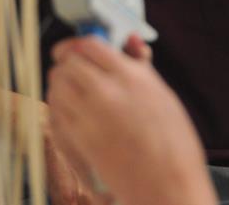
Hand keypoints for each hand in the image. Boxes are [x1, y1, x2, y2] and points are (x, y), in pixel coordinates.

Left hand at [46, 37, 215, 204]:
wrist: (167, 185)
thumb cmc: (173, 144)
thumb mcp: (163, 94)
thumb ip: (140, 66)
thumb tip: (131, 43)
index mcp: (130, 77)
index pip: (90, 44)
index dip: (82, 43)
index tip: (82, 47)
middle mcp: (106, 93)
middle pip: (68, 61)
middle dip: (70, 60)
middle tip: (76, 65)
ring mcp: (89, 116)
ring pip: (56, 84)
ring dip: (62, 81)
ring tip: (73, 86)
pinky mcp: (79, 138)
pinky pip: (55, 110)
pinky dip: (59, 104)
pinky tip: (70, 107)